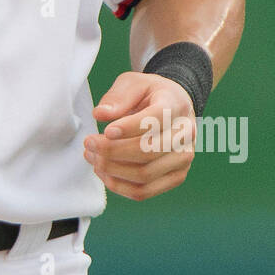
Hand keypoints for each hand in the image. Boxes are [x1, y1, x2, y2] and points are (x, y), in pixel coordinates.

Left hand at [85, 72, 195, 200]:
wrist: (174, 107)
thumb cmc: (151, 94)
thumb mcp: (134, 83)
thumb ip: (118, 97)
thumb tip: (100, 114)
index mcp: (175, 106)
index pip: (154, 120)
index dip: (128, 128)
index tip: (106, 131)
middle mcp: (185, 135)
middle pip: (147, 151)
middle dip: (112, 151)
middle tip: (89, 143)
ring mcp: (182, 159)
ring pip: (144, 175)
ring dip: (112, 170)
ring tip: (92, 157)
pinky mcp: (175, 177)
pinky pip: (144, 191)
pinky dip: (119, 186)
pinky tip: (103, 172)